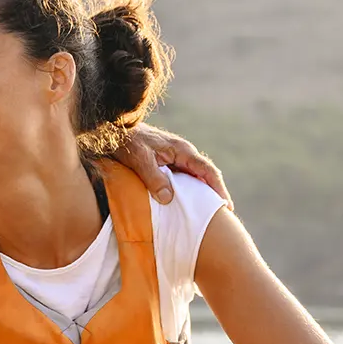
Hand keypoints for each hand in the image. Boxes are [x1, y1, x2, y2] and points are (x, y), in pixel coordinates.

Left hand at [111, 123, 231, 207]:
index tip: (226, 206)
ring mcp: (175, 157)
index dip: (218, 188)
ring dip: (201, 193)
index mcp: (182, 150)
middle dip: (215, 193)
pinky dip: (188, 191)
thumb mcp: (140, 160)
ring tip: (208, 213)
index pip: (207, 171)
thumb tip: (168, 199)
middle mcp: (183, 153)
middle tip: (223, 215)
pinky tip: (186, 204)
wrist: (116, 128)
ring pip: (195, 177)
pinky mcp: (167, 162)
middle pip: (205, 175)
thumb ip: (154, 178)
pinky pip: (183, 178)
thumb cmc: (128, 142)